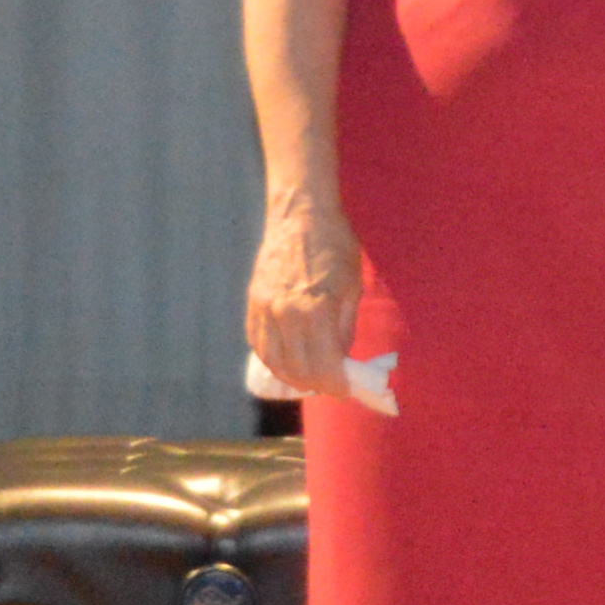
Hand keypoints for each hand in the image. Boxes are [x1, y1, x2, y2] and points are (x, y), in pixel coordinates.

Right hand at [244, 204, 366, 401]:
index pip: (324, 365)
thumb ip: (345, 329)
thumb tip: (340, 360)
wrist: (300, 214)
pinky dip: (273, 360)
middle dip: (319, 385)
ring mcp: (263, 309)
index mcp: (314, 310)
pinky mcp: (252, 304)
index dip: (338, 385)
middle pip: (298, 369)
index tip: (349, 391)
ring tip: (312, 381)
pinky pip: (259, 344)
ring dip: (293, 378)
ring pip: (274, 362)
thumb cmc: (335, 246)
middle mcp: (284, 314)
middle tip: (334, 387)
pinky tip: (289, 363)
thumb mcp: (352, 288)